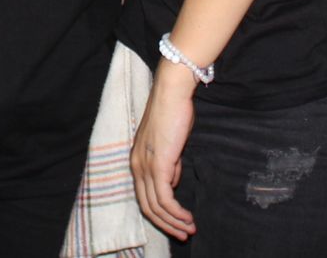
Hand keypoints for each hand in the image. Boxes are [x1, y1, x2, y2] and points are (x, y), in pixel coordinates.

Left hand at [131, 65, 197, 240]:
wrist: (172, 93)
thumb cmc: (173, 114)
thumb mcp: (170, 144)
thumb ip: (170, 164)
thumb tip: (173, 183)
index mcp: (137, 160)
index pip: (144, 196)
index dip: (159, 214)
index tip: (176, 223)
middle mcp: (136, 165)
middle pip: (147, 207)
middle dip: (166, 224)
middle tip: (184, 234)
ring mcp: (145, 166)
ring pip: (155, 207)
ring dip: (174, 222)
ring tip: (190, 229)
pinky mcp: (158, 165)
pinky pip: (165, 198)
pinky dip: (176, 212)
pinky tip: (187, 217)